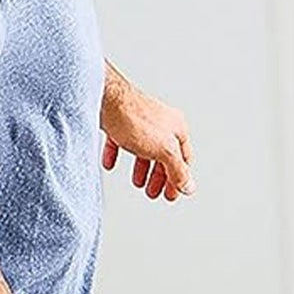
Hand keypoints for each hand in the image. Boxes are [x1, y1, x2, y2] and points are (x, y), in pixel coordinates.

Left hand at [101, 80, 193, 201]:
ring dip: (141, 168)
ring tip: (137, 183)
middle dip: (159, 177)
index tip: (171, 195)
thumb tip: (189, 187)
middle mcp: (160, 122)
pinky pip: (120, 141)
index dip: (179, 179)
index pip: (184, 159)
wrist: (105, 99)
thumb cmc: (135, 119)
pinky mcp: (118, 121)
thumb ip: (177, 170)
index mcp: (176, 127)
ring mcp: (139, 121)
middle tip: (153, 193)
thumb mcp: (164, 150)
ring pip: (143, 149)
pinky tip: (111, 164)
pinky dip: (117, 155)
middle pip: (164, 155)